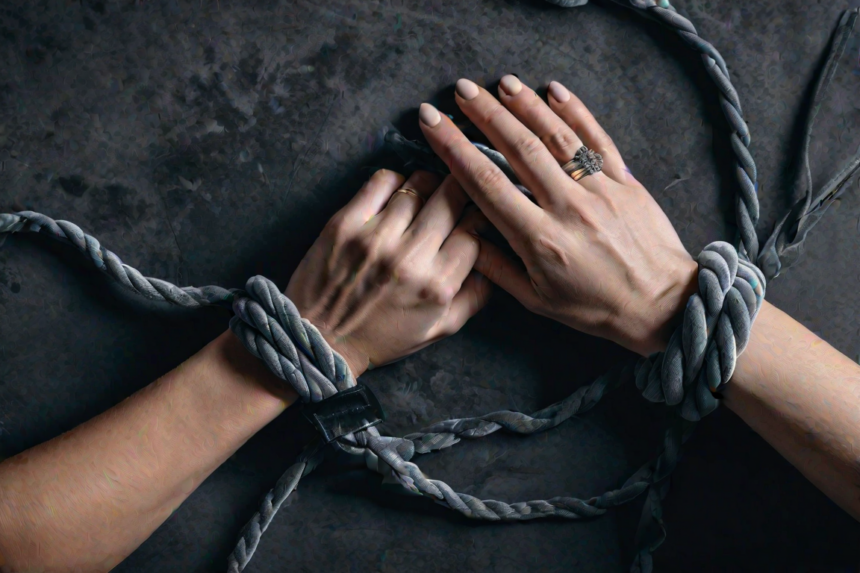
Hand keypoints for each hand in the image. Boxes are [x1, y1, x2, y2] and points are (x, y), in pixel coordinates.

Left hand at [285, 168, 491, 377]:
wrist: (318, 341)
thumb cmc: (380, 337)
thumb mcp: (437, 331)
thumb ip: (473, 298)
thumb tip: (496, 264)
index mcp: (436, 287)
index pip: (474, 232)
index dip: (479, 219)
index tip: (475, 217)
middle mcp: (409, 259)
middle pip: (452, 198)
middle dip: (461, 192)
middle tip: (457, 195)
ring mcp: (376, 238)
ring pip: (419, 185)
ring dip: (428, 186)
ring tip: (424, 198)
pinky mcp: (345, 223)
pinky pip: (382, 180)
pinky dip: (395, 181)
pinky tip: (396, 195)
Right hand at [418, 76, 697, 356]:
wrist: (661, 304)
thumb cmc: (595, 308)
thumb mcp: (537, 301)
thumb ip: (497, 268)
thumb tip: (464, 235)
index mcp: (539, 239)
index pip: (487, 184)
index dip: (455, 149)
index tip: (434, 124)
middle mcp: (568, 207)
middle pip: (520, 149)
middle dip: (486, 114)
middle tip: (461, 91)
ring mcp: (600, 190)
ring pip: (558, 137)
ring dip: (526, 105)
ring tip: (500, 82)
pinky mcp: (625, 182)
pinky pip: (598, 139)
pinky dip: (577, 111)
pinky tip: (554, 90)